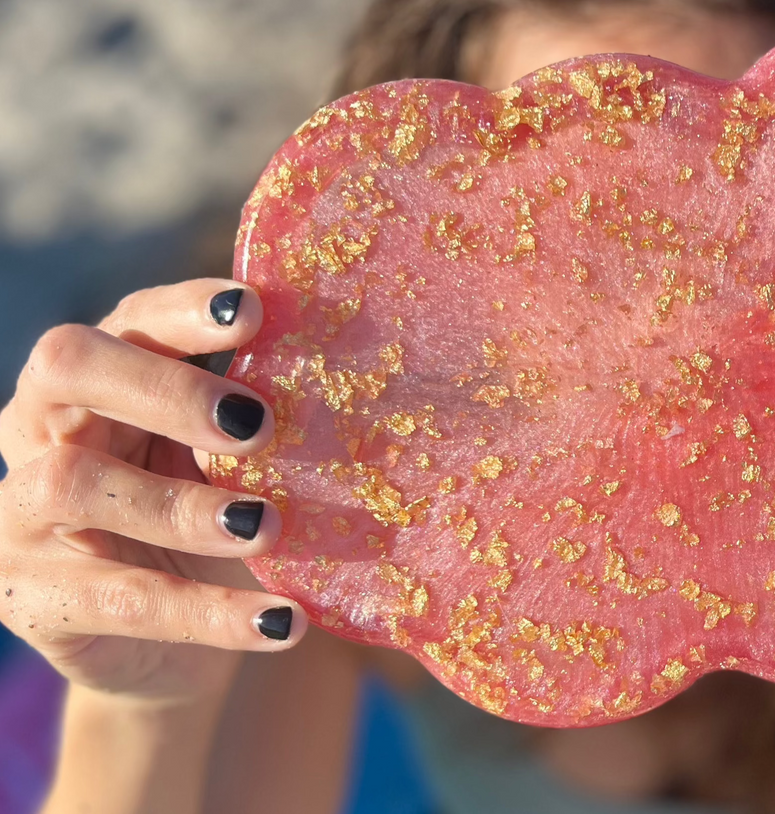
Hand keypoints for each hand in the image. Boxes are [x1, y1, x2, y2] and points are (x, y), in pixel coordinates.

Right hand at [0, 280, 306, 703]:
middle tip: (257, 426)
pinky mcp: (35, 601)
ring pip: (73, 483)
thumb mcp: (233, 468)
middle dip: (167, 389)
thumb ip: (261, 421)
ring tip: (268, 527)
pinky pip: (121, 599)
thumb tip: (354, 367)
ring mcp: (19, 517)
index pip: (126, 319)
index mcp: (95, 381)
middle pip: (68, 369)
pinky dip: (210, 614)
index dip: (183, 310)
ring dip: (183, 505)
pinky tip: (282, 621)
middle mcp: (38, 433)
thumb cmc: (211, 528)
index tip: (252, 311)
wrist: (170, 654)